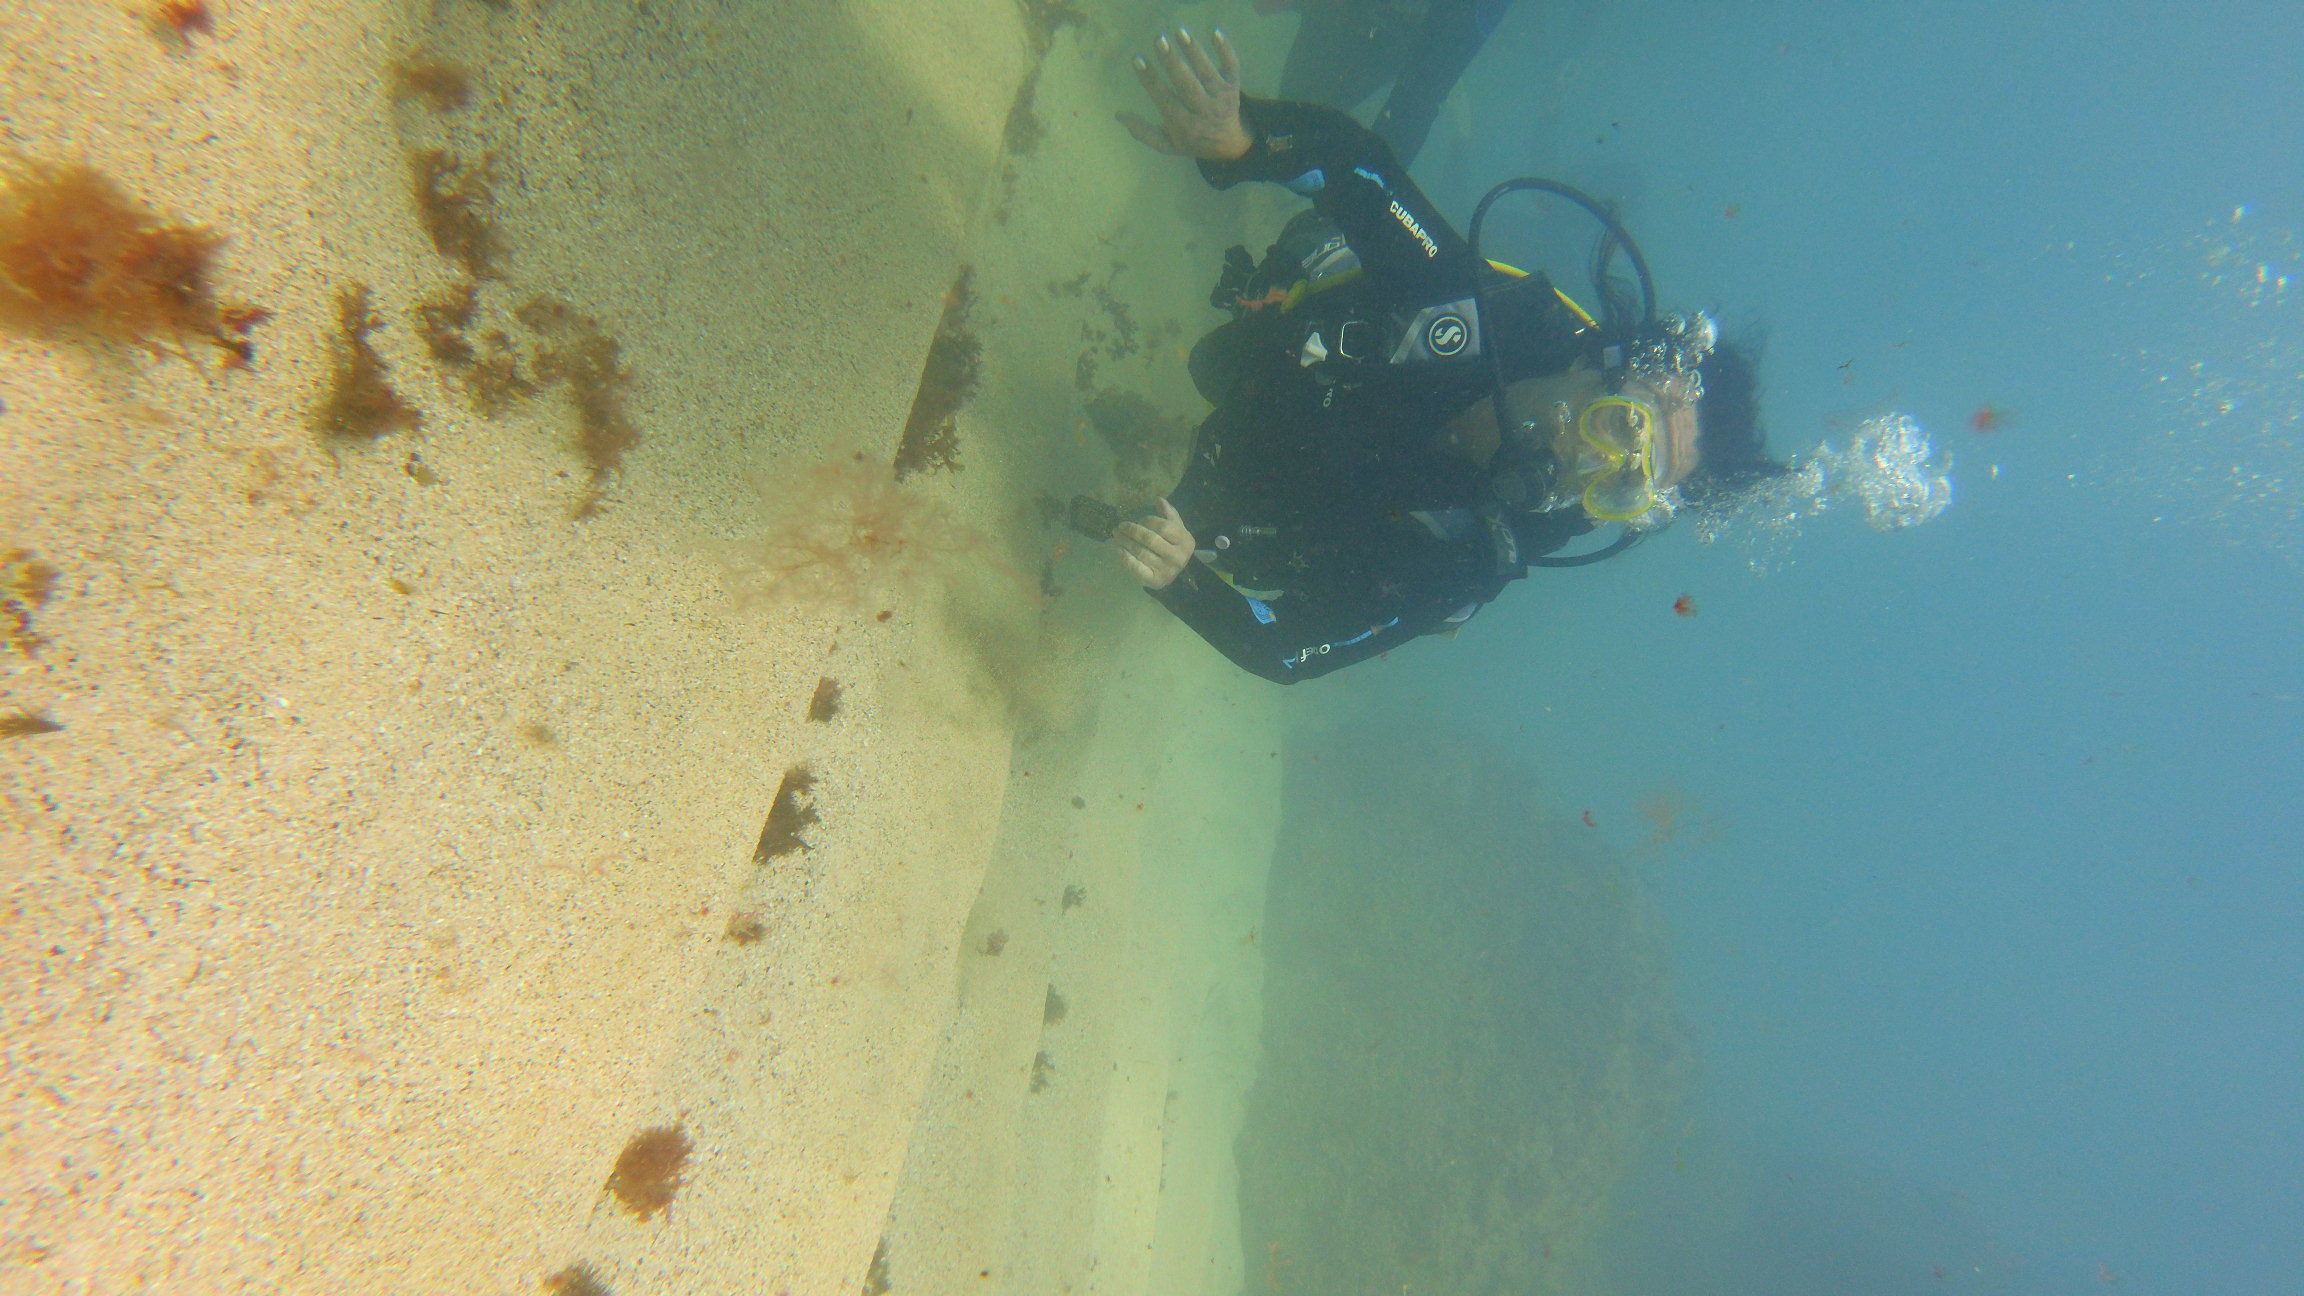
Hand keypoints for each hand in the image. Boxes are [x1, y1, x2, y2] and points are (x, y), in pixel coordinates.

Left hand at [1116, 498, 1194, 589]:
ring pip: (1141, 552)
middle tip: (1119, 527)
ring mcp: (1167, 570)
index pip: (1163, 526)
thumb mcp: (1176, 529)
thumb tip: (1159, 500)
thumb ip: (1169, 514)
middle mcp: (1178, 557)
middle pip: (1150, 539)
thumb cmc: (1173, 546)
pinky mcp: (1155, 581)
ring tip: (1116, 536)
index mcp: (1185, 541)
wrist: (1174, 572)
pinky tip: (1118, 550)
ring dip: (1125, 542)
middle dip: (1132, 531)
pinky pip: (1137, 568)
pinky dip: (1125, 558)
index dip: (1147, 521)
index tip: (1138, 521)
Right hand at [1117, 28, 1251, 161]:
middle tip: (1159, 40)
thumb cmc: (1191, 139)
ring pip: (1207, 73)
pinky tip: (1215, 32)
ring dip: (1194, 51)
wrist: (1229, 145)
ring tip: (1180, 32)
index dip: (1151, 80)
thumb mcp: (1167, 144)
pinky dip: (1226, 50)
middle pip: (1187, 85)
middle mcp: (1205, 111)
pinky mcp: (1234, 86)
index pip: (1166, 100)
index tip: (1138, 59)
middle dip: (1173, 62)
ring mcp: (1222, 98)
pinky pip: (1232, 66)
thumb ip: (1144, 132)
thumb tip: (1119, 114)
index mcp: (1185, 126)